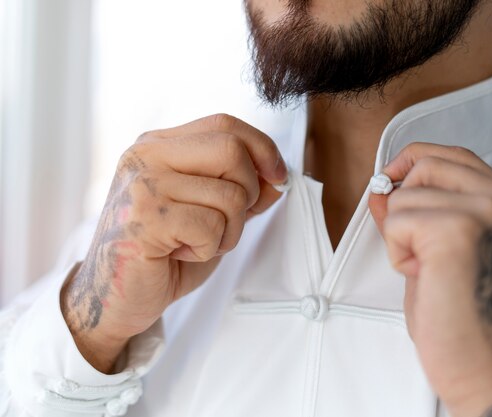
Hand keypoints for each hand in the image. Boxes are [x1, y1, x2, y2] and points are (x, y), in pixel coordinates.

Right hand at [61, 114, 286, 372]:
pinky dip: (208, 248)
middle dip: (248, 193)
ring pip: (229, 195)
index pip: (225, 125)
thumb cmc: (164, 253)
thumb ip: (241, 190)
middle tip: (226, 222)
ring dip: (228, 232)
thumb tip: (279, 177)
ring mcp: (143, 185)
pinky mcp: (146, 219)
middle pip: (232, 151)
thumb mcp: (211, 213)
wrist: (116, 297)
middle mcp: (147, 156)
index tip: (279, 177)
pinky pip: (211, 227)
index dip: (262, 148)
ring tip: (196, 243)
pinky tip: (180, 254)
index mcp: (159, 145)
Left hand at [369, 144, 491, 416]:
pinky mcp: (455, 231)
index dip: (414, 161)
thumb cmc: (468, 315)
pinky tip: (421, 277)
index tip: (392, 180)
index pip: (454, 155)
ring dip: (400, 236)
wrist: (484, 367)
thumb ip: (426, 208)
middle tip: (419, 248)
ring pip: (404, 195)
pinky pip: (396, 220)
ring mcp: (484, 212)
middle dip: (405, 203)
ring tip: (428, 270)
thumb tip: (382, 186)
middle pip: (426, 164)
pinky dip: (397, 252)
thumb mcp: (452, 248)